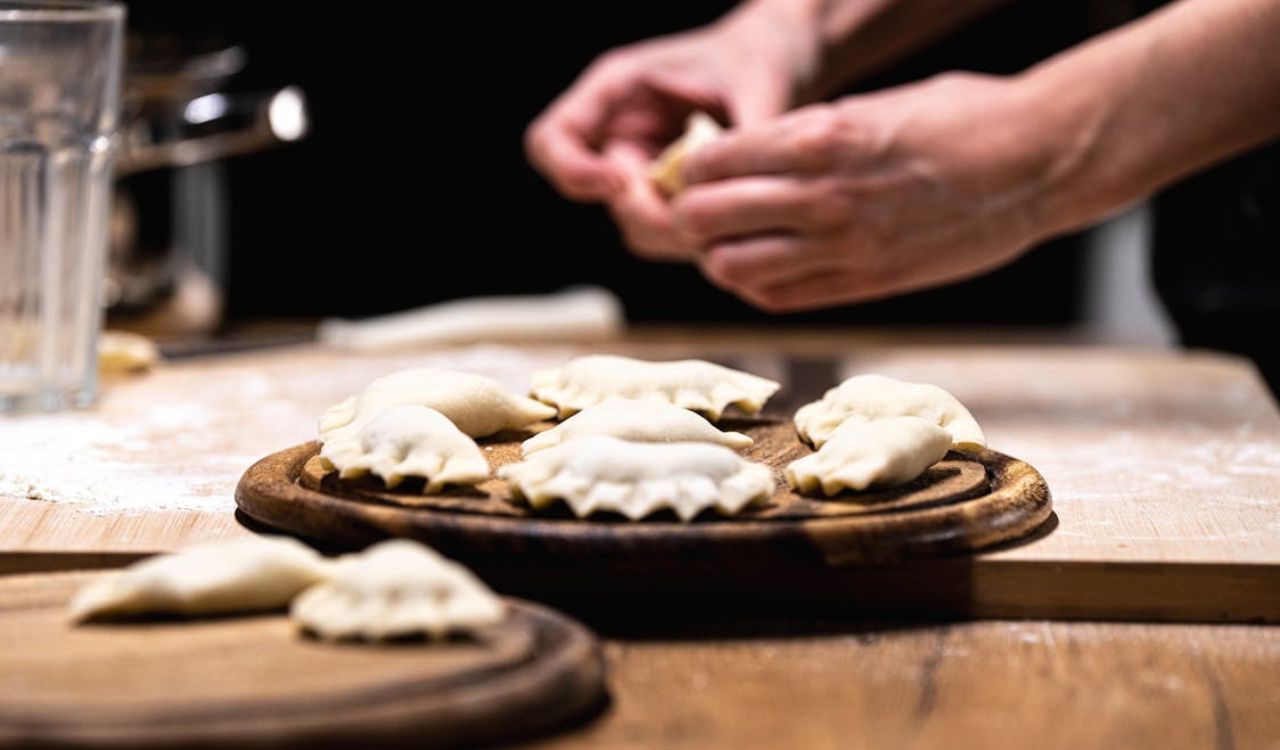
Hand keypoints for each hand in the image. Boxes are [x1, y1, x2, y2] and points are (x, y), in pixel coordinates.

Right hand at [525, 5, 815, 259]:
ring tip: (733, 216)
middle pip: (603, 199)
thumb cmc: (761, 57)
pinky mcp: (676, 202)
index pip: (552, 140)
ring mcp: (646, 174)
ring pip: (639, 228)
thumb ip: (746, 130)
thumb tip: (747, 188)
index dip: (574, 171)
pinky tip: (741, 226)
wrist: (782, 66)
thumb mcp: (755, 80)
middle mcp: (621, 136)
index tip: (619, 182)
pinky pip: (674, 236)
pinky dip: (703, 240)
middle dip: (648, 215)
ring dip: (681, 234)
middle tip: (699, 219)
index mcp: (616, 90)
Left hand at [674, 72, 1073, 310]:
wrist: (1037, 163)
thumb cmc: (960, 119)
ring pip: (734, 268)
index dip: (689, 169)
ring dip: (719, 256)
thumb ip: (808, 136)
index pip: (713, 161)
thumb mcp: (872, 104)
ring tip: (729, 243)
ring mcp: (846, 246)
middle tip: (696, 212)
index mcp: (822, 136)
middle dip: (690, 215)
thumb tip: (754, 159)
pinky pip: (783, 297)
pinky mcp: (869, 283)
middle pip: (708, 220)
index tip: (690, 172)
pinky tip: (763, 269)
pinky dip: (757, 286)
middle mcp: (825, 195)